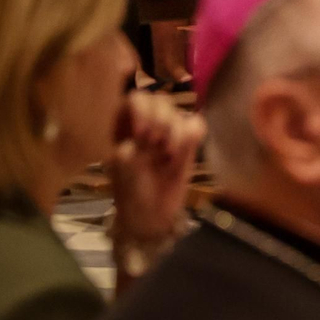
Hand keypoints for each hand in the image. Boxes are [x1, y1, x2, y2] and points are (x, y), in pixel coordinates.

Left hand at [107, 92, 205, 245]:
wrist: (152, 218)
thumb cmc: (130, 195)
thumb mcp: (121, 173)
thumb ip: (126, 152)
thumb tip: (134, 143)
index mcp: (124, 128)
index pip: (134, 100)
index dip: (140, 110)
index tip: (140, 134)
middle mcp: (147, 125)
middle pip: (160, 100)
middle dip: (159, 122)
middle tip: (155, 147)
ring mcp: (169, 133)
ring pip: (180, 111)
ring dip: (175, 133)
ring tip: (167, 157)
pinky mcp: (189, 143)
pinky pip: (197, 124)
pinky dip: (193, 135)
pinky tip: (181, 155)